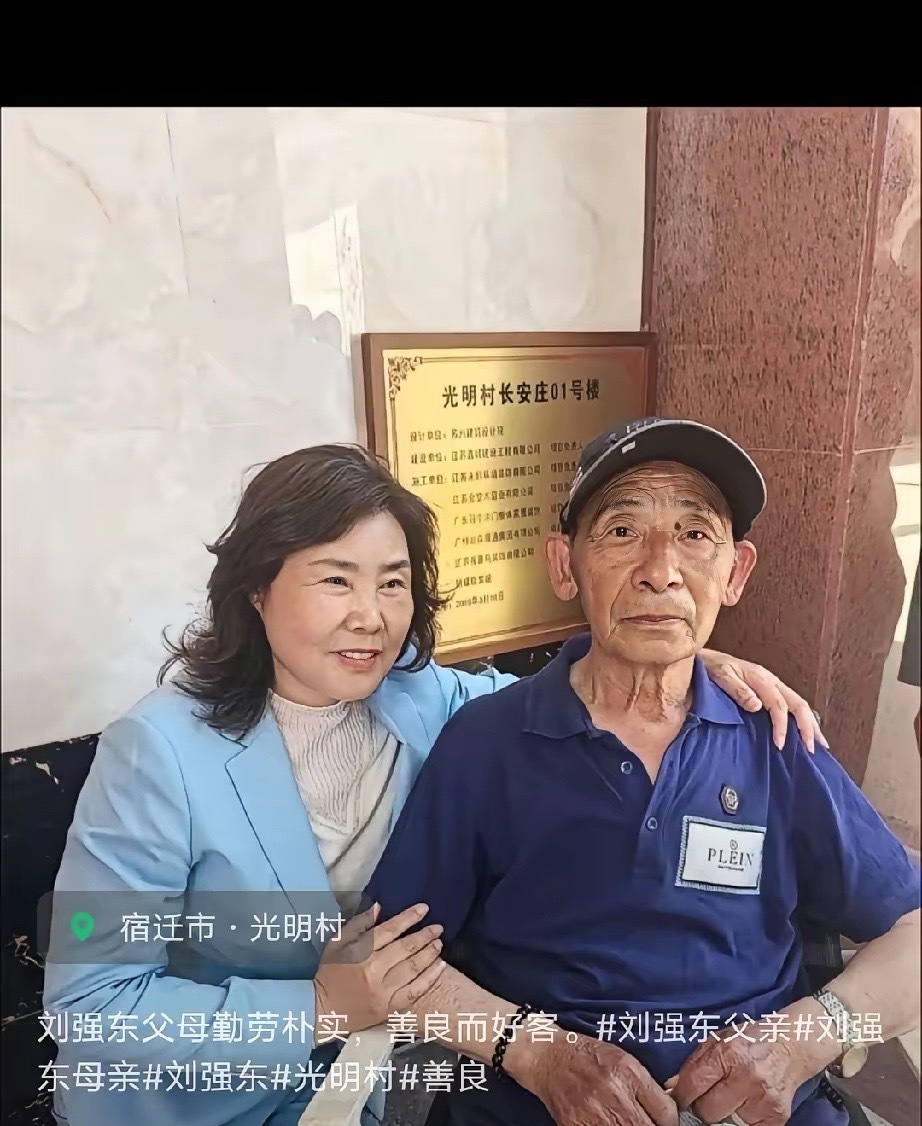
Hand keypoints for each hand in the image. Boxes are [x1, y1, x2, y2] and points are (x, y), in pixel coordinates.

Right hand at [313, 902, 444, 1035]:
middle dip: (425, 935)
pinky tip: (441, 967)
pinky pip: (415, 992)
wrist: (323, 1010)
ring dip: (430, 953)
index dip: (409, 917)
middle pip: (406, 949)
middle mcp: (375, 970)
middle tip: (438, 927)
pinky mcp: (389, 1008)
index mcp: (361, 952)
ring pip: (413, 969)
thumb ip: (359, 924)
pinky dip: (430, 978)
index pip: (390, 930)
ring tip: (439, 943)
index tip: (424, 908)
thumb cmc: (331, 972)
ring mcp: (383, 991)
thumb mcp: (338, 942)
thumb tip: (380, 908)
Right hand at [511, 1031, 678, 1125]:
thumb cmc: (587, 1054)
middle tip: (644, 1121)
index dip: (671, 1122)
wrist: (547, 1055)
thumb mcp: (622, 1059)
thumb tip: (669, 1112)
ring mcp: (594, 1113)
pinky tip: (608, 1122)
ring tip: (625, 1121)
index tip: (665, 1122)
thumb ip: (647, 1085)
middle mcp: (614, 1093)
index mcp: (628, 1072)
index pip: (666, 1112)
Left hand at [669, 1011, 834, 1125]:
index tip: (678, 1100)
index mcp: (728, 1052)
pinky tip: (743, 1105)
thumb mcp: (718, 1040)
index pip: (693, 1085)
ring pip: (726, 1124)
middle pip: (707, 1111)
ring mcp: (763, 1099)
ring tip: (727, 1099)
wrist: (791, 1045)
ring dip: (722, 1115)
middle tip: (705, 1099)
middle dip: (701, 1107)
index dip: (681, 1096)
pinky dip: (741, 1121)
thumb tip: (672, 1087)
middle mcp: (747, 1077)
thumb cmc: (750, 1040)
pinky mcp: (776, 1117)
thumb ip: (694, 1063)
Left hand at [699, 650, 826, 751]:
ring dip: (811, 724)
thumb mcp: (720, 675)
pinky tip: (806, 732)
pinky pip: (791, 705)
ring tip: (820, 744)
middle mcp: (772, 681)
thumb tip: (758, 706)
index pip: (778, 704)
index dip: (782, 725)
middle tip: (811, 749)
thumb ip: (737, 690)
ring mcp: (773, 685)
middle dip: (807, 727)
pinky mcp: (769, 690)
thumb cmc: (710, 669)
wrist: (703, 659)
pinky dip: (802, 720)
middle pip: (798, 703)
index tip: (779, 745)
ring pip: (799, 704)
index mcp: (761, 678)